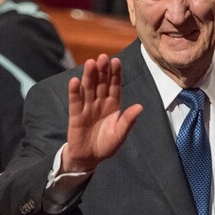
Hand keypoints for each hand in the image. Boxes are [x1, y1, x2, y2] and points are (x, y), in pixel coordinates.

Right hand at [63, 54, 141, 172]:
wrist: (90, 158)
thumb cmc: (107, 145)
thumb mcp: (120, 134)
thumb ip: (128, 120)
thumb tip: (140, 107)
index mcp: (113, 106)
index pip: (115, 87)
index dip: (115, 75)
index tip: (117, 61)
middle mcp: (100, 103)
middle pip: (101, 84)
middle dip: (102, 71)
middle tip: (103, 57)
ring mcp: (87, 108)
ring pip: (88, 89)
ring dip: (89, 76)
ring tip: (90, 63)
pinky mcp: (76, 116)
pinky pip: (75, 102)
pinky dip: (74, 92)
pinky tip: (74, 81)